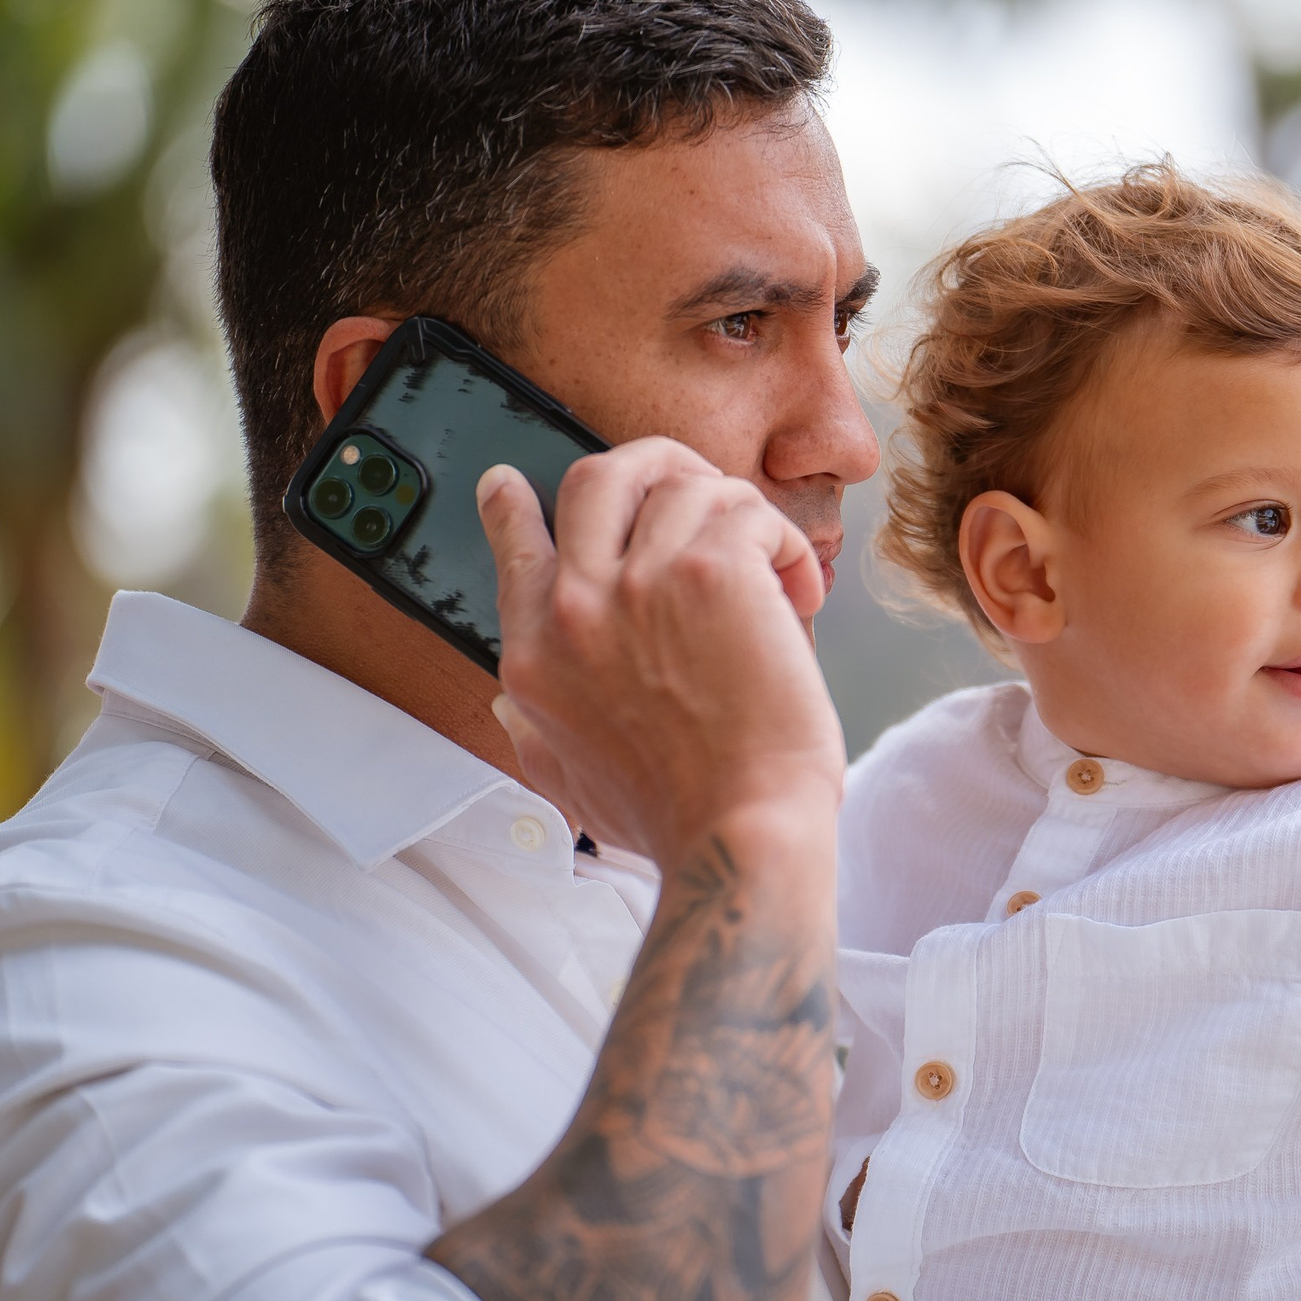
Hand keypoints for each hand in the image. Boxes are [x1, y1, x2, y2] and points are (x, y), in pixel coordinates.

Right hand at [476, 437, 844, 866]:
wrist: (738, 832)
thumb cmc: (674, 814)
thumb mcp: (565, 777)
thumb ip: (528, 731)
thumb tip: (503, 706)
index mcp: (534, 652)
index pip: (513, 544)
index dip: (515, 502)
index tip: (511, 482)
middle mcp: (576, 604)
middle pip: (596, 478)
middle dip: (654, 468)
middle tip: (699, 487)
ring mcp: (642, 581)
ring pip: (687, 485)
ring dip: (739, 516)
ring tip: (772, 567)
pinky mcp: (715, 572)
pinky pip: (748, 512)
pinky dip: (783, 542)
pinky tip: (798, 590)